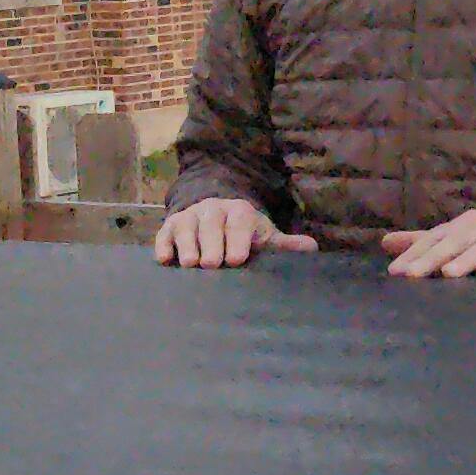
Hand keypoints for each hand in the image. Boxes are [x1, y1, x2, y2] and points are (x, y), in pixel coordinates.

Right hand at [153, 193, 319, 268]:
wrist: (213, 217)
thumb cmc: (241, 235)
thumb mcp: (262, 236)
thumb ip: (283, 245)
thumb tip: (312, 248)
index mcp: (239, 212)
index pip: (239, 221)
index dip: (238, 238)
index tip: (237, 259)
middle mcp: (212, 210)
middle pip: (211, 222)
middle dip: (211, 242)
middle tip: (212, 264)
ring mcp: (189, 217)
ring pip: (186, 226)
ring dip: (188, 244)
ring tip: (191, 264)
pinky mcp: (169, 227)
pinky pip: (164, 234)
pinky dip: (163, 245)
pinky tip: (164, 259)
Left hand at [381, 209, 475, 279]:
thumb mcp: (458, 241)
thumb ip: (424, 243)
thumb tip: (385, 242)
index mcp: (465, 225)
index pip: (435, 240)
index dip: (415, 255)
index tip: (395, 273)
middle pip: (456, 242)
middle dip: (433, 258)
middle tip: (412, 275)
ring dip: (469, 258)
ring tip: (449, 274)